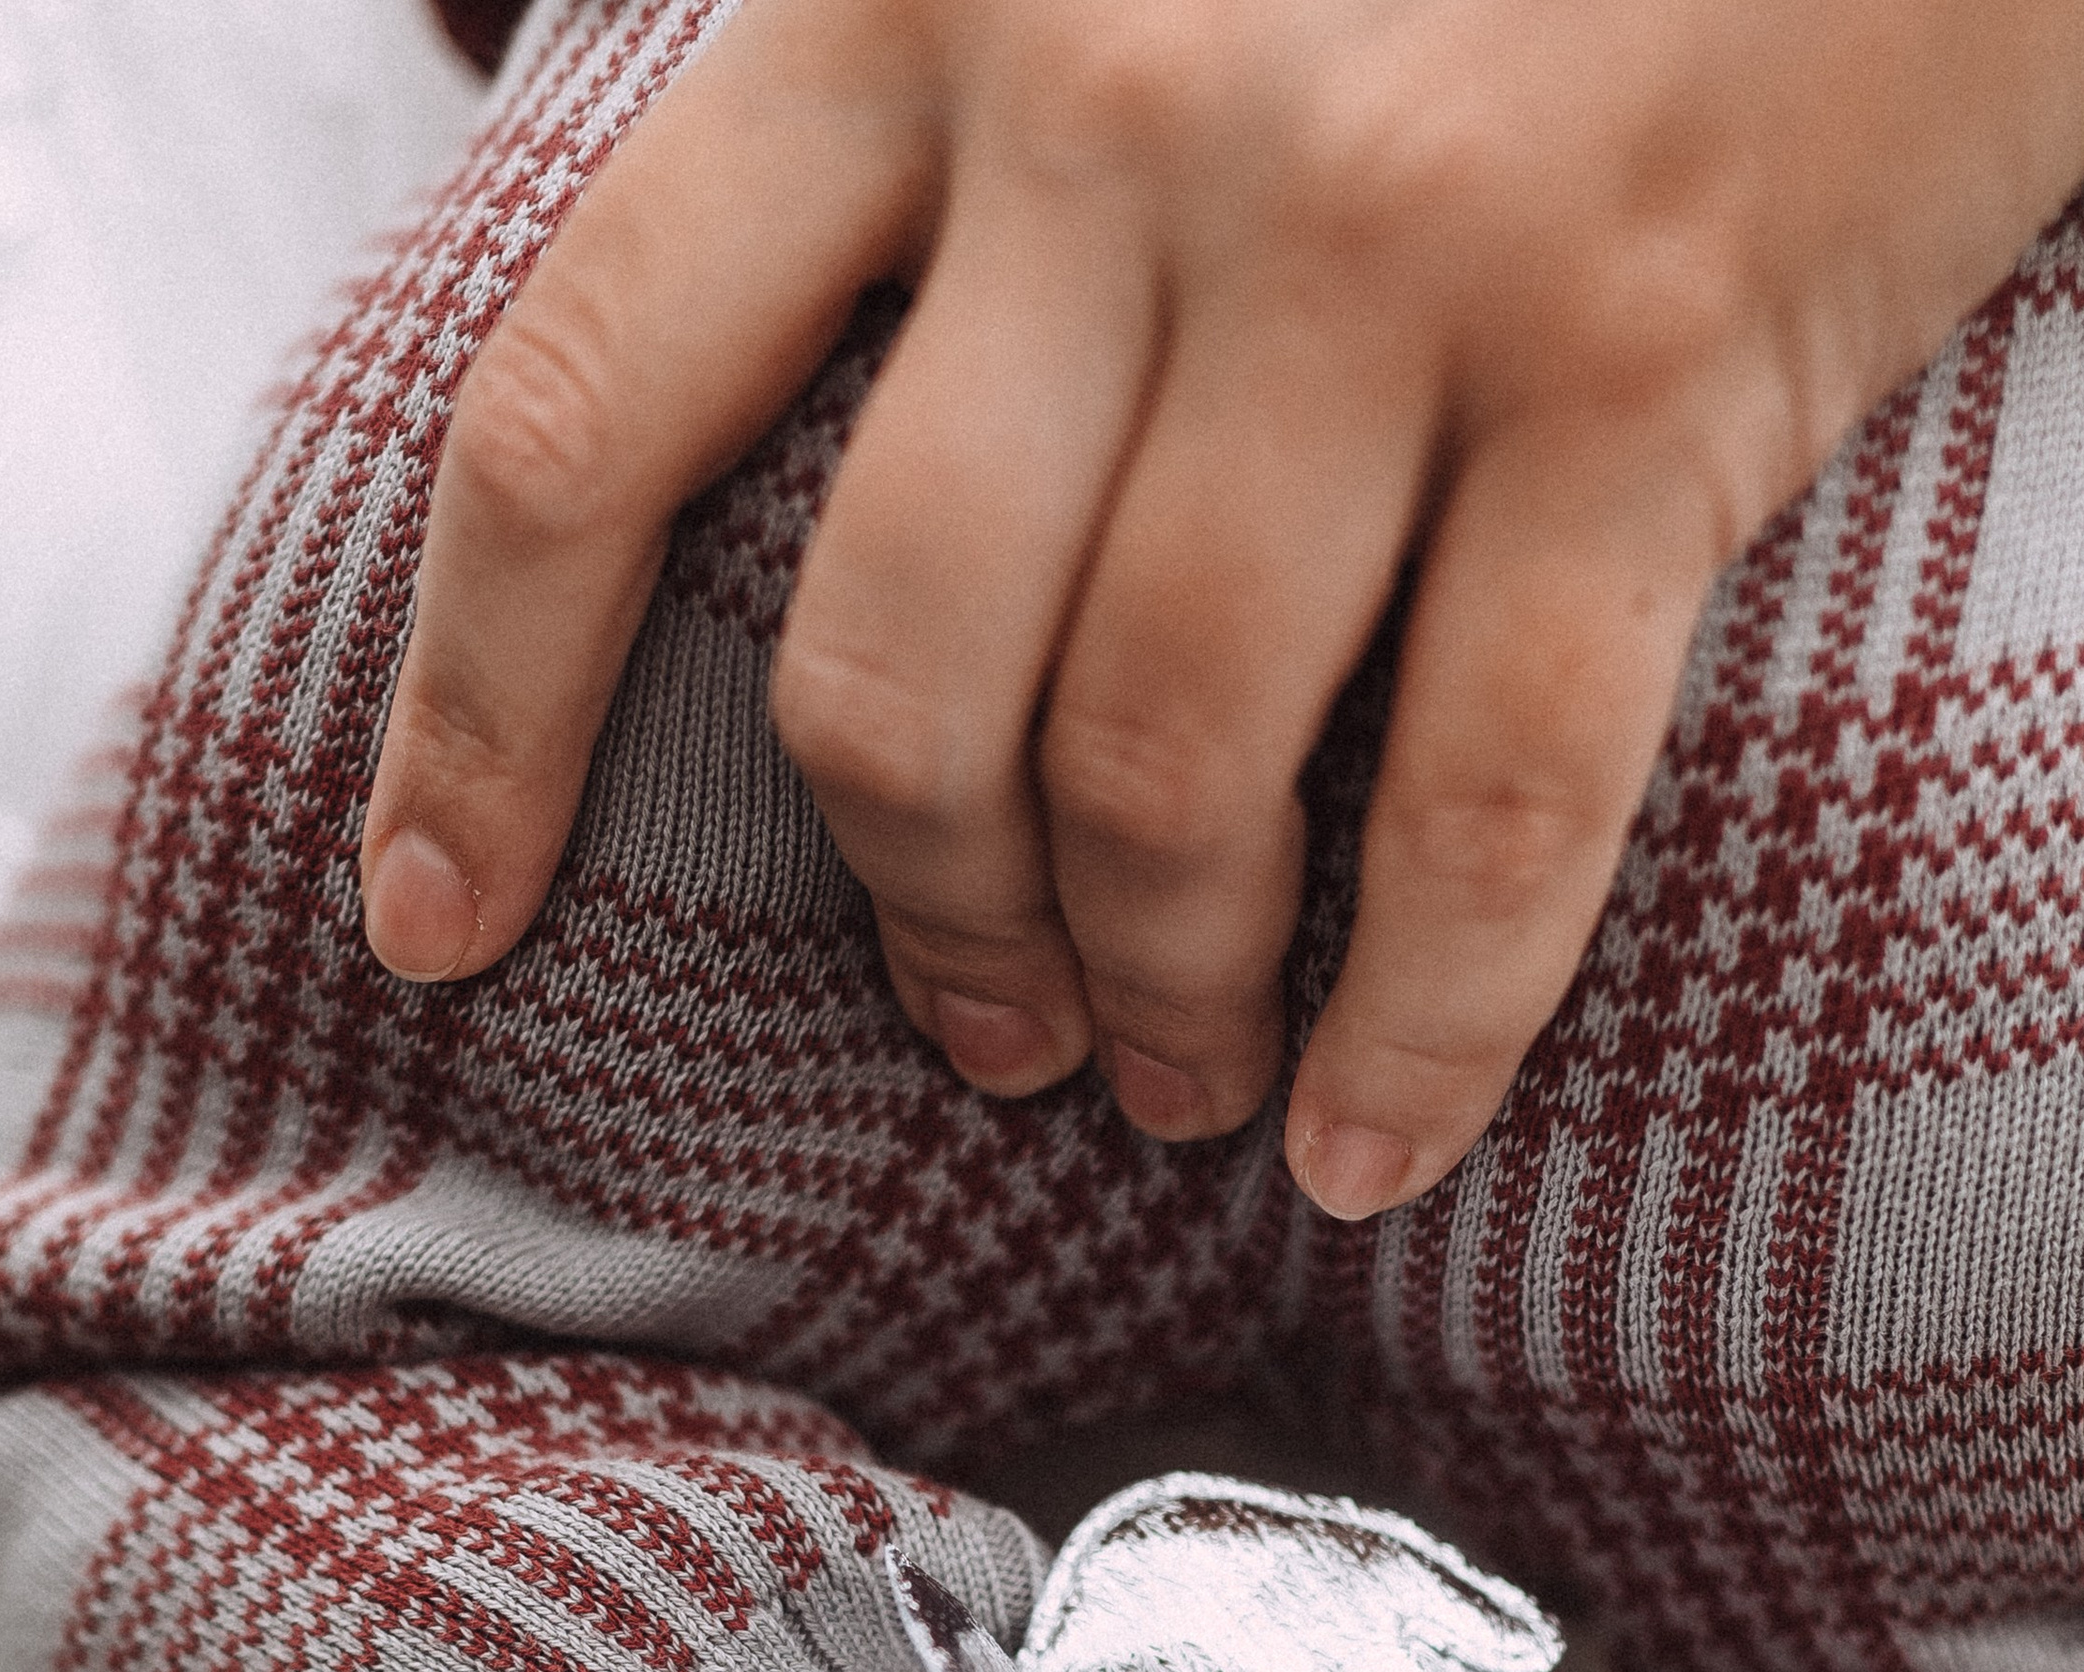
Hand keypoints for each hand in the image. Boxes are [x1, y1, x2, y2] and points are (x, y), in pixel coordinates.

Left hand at [363, 0, 2083, 1218]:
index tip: (437, 929)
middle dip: (932, 918)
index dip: (482, 714)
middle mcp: (1115, 98)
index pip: (585, 403)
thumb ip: (908, 116)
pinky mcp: (1646, 355)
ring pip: (1172, 761)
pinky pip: (1490, 799)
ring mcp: (1388, 234)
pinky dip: (1423, 1028)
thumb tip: (752, 414)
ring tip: (1188, 1087)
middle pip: (901, 668)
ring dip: (1164, 992)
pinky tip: (1365, 1155)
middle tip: (1002, 1032)